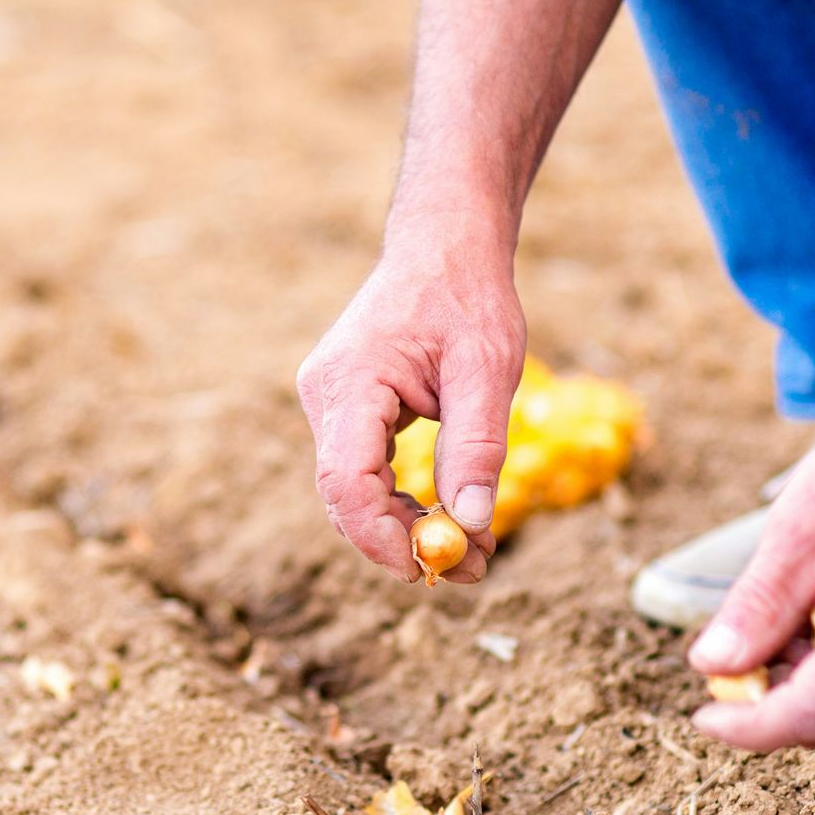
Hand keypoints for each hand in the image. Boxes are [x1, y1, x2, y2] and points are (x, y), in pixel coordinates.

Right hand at [297, 239, 524, 582]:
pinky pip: (365, 472)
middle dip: (402, 542)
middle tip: (472, 569)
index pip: (345, 477)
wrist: (444, 245)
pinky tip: (452, 514)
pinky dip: (404, 501)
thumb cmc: (466, 295)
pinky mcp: (348, 411)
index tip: (426, 568)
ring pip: (354, 491)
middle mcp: (326, 395)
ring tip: (476, 548)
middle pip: (345, 496)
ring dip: (407, 527)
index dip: (379, 533)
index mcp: (350, 380)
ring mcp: (331, 404)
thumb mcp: (488, 367)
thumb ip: (476, 444)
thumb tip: (472, 522)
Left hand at [686, 404, 814, 748]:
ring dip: (791, 677)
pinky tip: (806, 607)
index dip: (747, 726)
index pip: (807, 716)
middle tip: (722, 654)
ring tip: (778, 605)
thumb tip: (709, 666)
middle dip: (765, 700)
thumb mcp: (797, 537)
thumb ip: (755, 610)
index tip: (700, 714)